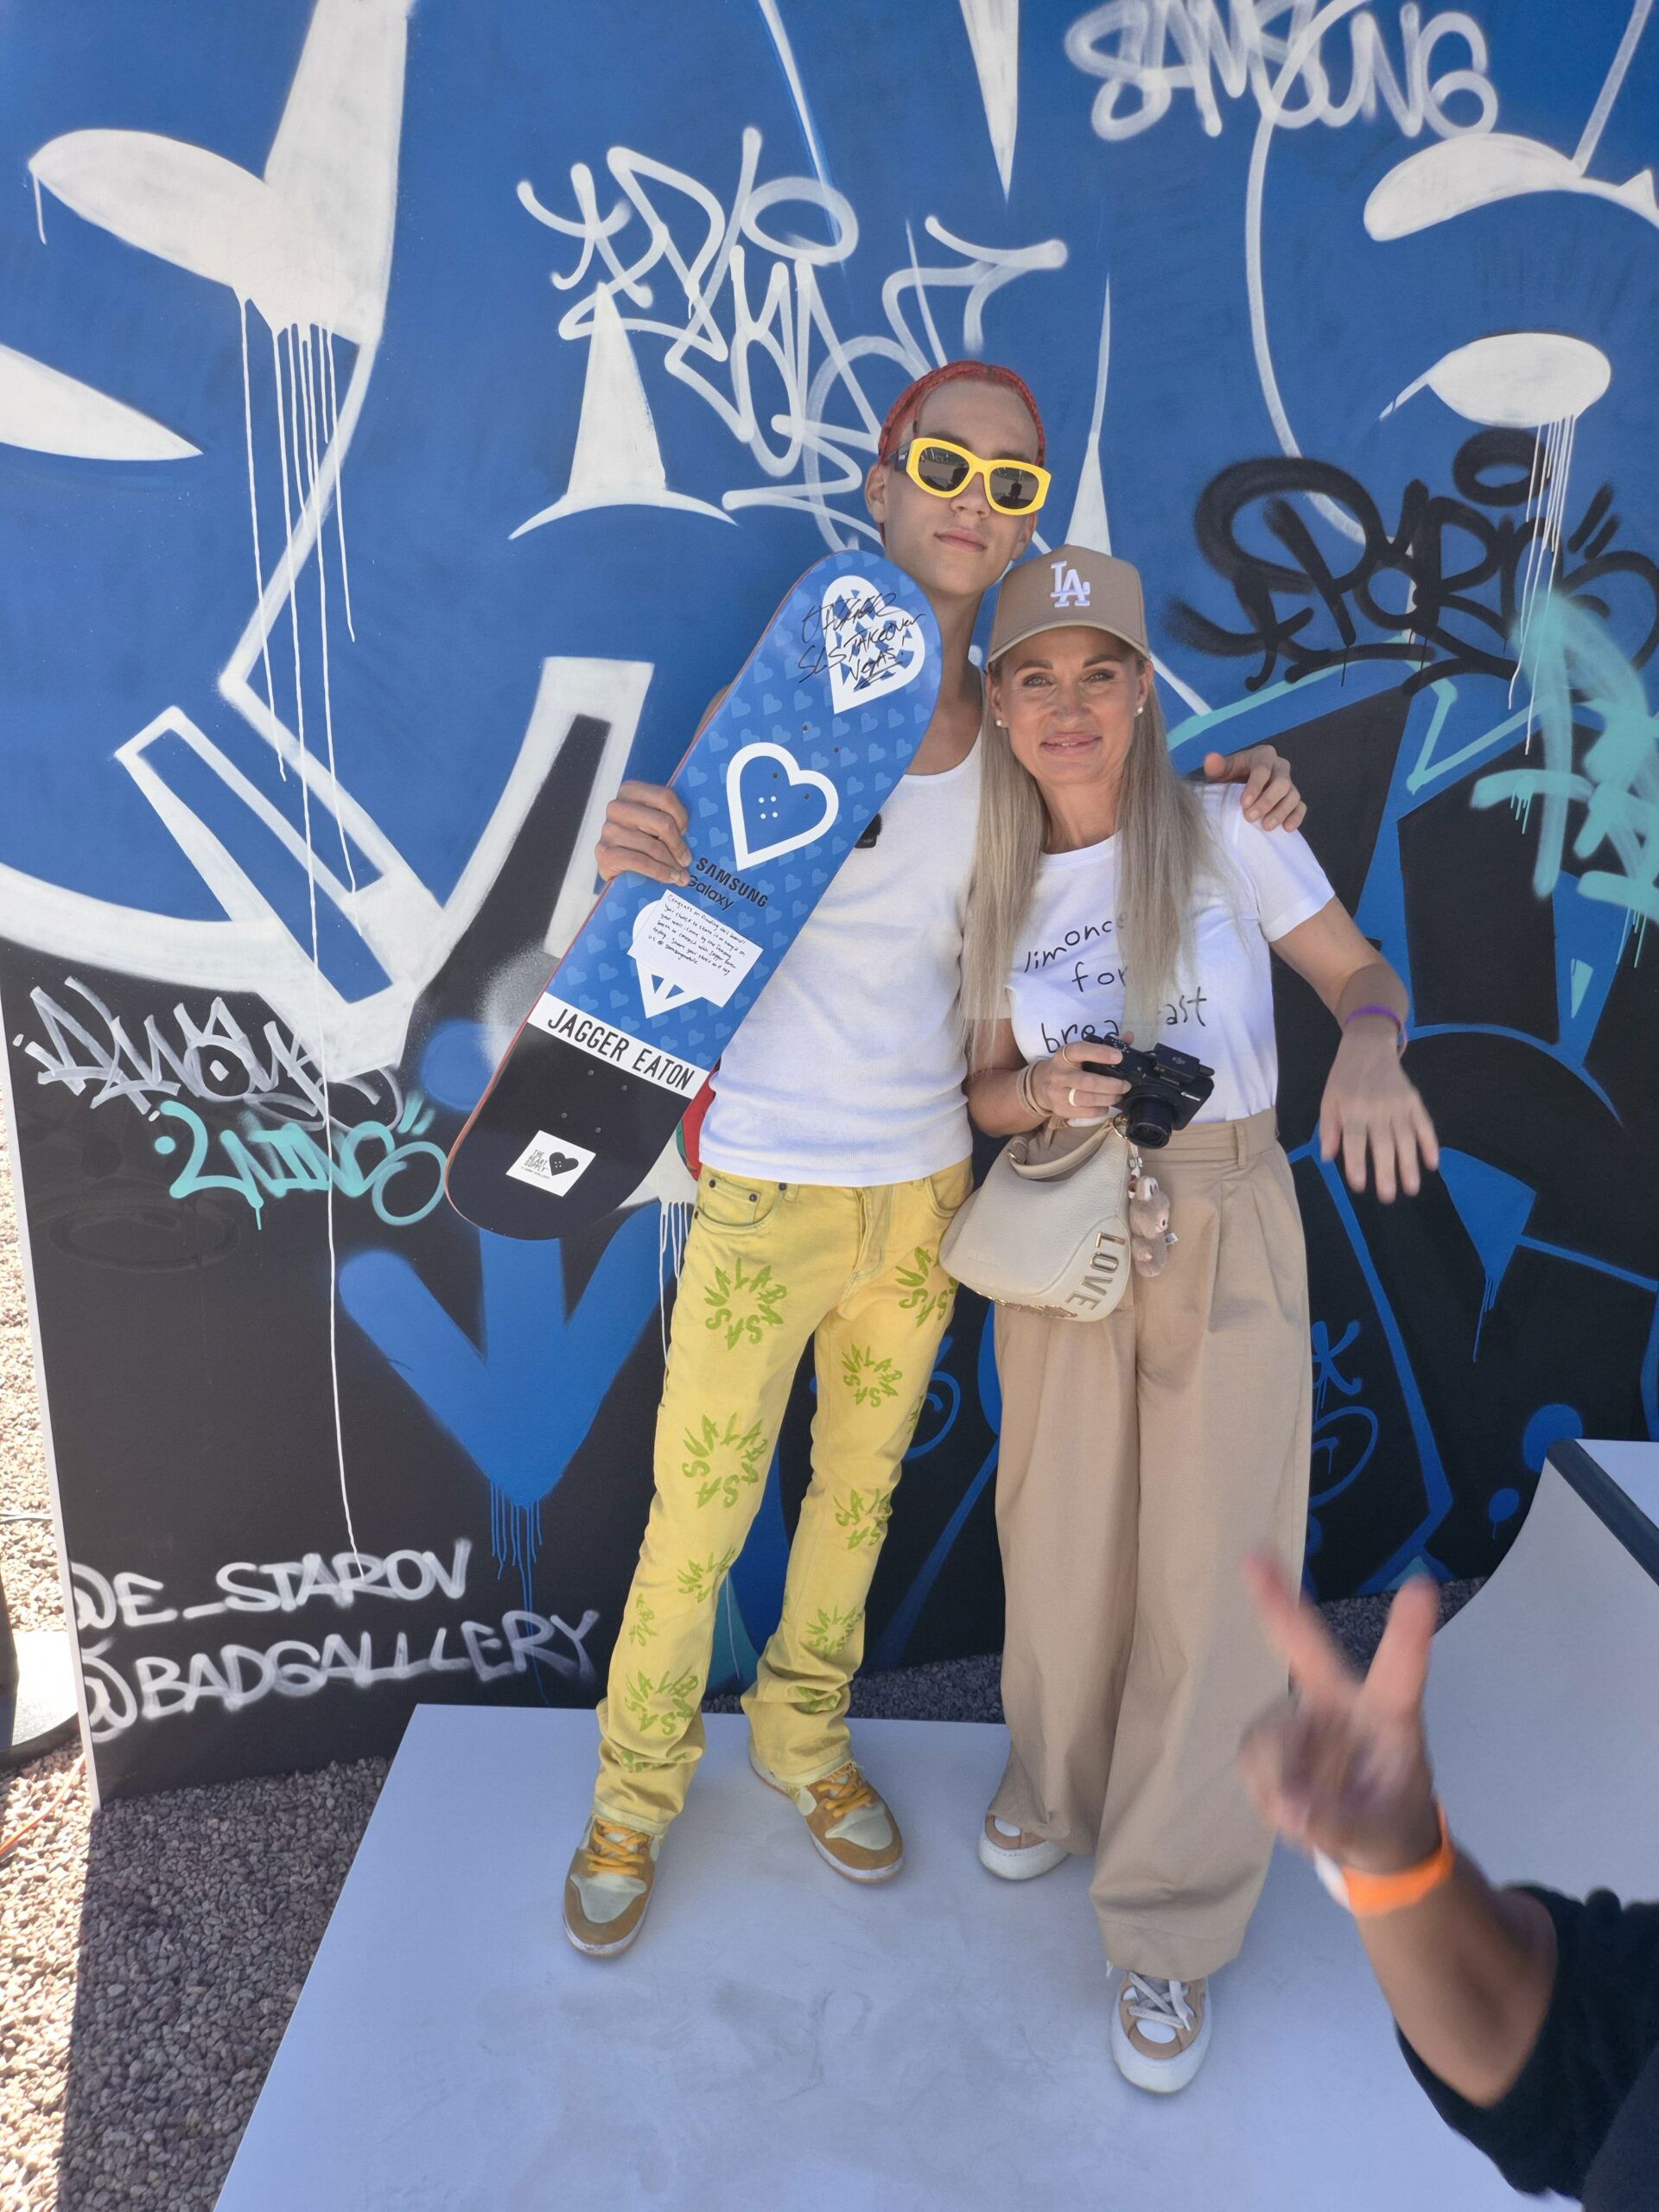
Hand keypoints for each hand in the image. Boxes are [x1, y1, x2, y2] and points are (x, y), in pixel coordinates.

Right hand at [596, 779, 691, 885]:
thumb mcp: (653, 824)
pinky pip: (641, 862)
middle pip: (662, 822)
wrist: (615, 866)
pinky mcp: (604, 852)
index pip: (665, 797)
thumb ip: (668, 819)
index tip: (687, 833)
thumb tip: (699, 832)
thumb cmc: (640, 841)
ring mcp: (608, 829)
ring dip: (671, 863)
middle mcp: (617, 807)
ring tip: (681, 874)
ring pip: (653, 846)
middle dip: (678, 844)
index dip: (681, 817)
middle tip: (686, 859)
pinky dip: (660, 872)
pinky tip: (670, 878)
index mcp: (630, 791)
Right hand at [1025, 1037, 1130, 1123]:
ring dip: (1108, 1098)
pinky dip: (1100, 1110)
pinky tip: (1105, 1105)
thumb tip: (1129, 1037)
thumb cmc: (1066, 1067)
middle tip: (1125, 1085)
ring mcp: (1058, 1094)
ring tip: (1119, 1095)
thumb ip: (1103, 1045)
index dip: (1100, 1053)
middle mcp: (1059, 1074)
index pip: (1080, 1051)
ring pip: (1087, 1099)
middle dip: (1111, 1085)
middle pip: (1087, 1082)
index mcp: (1063, 1056)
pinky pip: (1086, 1112)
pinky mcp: (1061, 1109)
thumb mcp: (1078, 1053)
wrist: (1039, 1086)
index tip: (1119, 1056)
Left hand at [1204, 744, 1305, 831]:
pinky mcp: (1294, 799)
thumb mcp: (1220, 771)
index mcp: (1263, 756)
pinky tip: (1286, 828)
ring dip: (1281, 812)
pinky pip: (1300, 807)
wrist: (1237, 788)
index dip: (1255, 786)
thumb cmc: (1229, 778)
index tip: (1243, 803)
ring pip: (1293, 796)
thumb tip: (1210, 759)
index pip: (1263, 769)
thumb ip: (1216, 766)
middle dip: (1267, 801)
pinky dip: (1296, 817)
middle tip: (1249, 817)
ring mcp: (1289, 783)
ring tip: (1266, 827)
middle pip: (1282, 782)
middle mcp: (1280, 767)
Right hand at [1239, 1553, 1442, 1875]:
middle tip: (1254, 1556)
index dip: (1409, 1631)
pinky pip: (1255, 1758)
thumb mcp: (1380, 1835)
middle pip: (1307, 1646)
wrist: (1371, 1840)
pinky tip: (1293, 1806)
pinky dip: (1268, 1792)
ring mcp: (1302, 1714)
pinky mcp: (1272, 1734)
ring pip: (1272, 1740)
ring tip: (1313, 1819)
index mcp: (1390, 1715)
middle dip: (1278, 1601)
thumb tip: (1290, 1807)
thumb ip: (1339, 1823)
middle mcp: (1342, 1700)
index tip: (1423, 1586)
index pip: (1402, 1670)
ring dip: (1283, 1787)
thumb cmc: (1391, 1820)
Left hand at [1320, 1026, 1438, 1200]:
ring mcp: (1399, 1104)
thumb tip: (1328, 1157)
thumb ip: (1328, 1128)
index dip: (1357, 1162)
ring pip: (1406, 1138)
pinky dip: (1430, 1143)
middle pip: (1383, 1143)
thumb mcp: (1328, 1099)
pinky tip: (1432, 1163)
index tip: (1359, 1186)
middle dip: (1386, 1171)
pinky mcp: (1414, 1100)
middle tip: (1388, 1197)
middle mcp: (1378, 1107)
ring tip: (1412, 1188)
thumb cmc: (1343, 1078)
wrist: (1368, 1046)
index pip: (1355, 1139)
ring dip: (1410, 1164)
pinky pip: (1425, 1124)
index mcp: (1353, 1107)